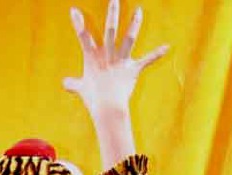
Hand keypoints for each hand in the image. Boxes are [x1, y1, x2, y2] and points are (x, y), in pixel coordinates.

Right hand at [63, 3, 167, 117]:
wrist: (106, 107)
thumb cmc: (92, 98)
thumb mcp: (80, 89)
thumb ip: (72, 83)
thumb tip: (64, 83)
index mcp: (92, 58)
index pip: (83, 37)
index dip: (78, 23)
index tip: (74, 10)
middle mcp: (107, 55)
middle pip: (110, 30)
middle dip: (112, 14)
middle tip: (114, 0)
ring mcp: (120, 61)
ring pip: (128, 39)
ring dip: (134, 25)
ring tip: (139, 11)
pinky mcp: (132, 69)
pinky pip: (146, 60)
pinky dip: (156, 54)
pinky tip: (166, 47)